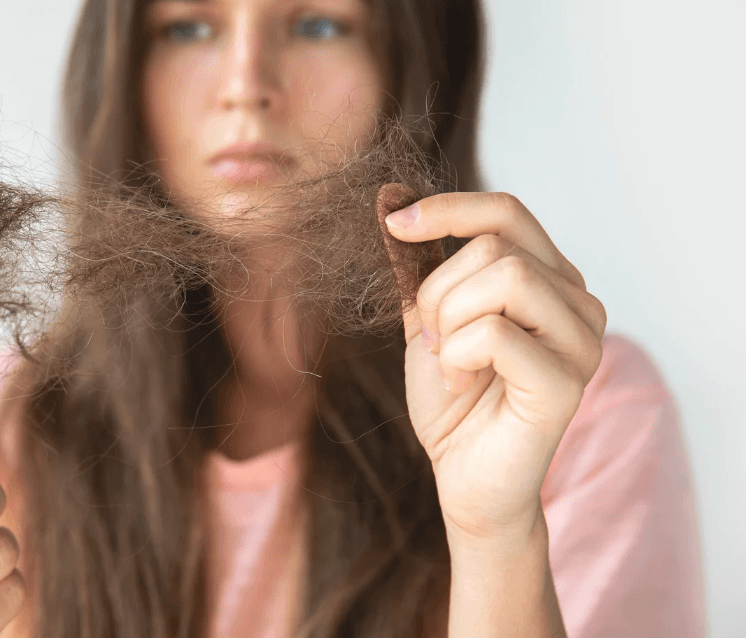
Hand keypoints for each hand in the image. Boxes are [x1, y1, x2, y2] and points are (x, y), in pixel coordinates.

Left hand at [376, 187, 607, 542]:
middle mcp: (578, 303)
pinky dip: (457, 356)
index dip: (448, 208)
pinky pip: (496, 333)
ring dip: (450, 320)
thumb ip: (421, 267)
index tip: (395, 225)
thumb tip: (392, 198)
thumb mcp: (429, 320)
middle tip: (434, 339)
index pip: (508, 212)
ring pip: (505, 278)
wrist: (464, 477)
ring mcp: (582, 341)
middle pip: (496, 245)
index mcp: (551, 279)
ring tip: (450, 361)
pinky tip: (461, 384)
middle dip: (439, 290)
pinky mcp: (567, 382)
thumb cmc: (453, 400)